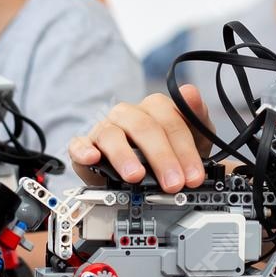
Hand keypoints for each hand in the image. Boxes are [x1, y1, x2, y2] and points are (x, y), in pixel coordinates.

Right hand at [67, 84, 215, 191]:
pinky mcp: (85, 146)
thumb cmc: (170, 154)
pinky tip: (92, 158)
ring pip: (112, 135)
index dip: (184, 150)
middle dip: (161, 158)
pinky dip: (84, 150)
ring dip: (125, 156)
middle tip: (173, 184)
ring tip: (136, 176)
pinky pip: (79, 144)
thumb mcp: (194, 138)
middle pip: (143, 127)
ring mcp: (106, 129)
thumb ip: (196, 115)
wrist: (148, 176)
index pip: (169, 119)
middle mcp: (128, 115)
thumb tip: (190, 92)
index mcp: (154, 108)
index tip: (194, 176)